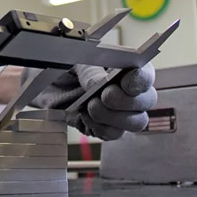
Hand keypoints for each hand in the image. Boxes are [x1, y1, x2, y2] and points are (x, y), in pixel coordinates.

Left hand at [31, 64, 156, 139]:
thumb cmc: (68, 69)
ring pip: (135, 122)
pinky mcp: (109, 128)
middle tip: (105, 96)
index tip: (124, 82)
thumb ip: (91, 71)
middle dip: (126, 101)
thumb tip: (99, 83)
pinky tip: (84, 115)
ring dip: (112, 116)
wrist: (49, 86)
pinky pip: (113, 134)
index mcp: (129, 68)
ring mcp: (123, 113)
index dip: (140, 80)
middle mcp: (132, 92)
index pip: (146, 75)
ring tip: (90, 106)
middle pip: (147, 101)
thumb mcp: (77, 62)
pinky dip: (98, 126)